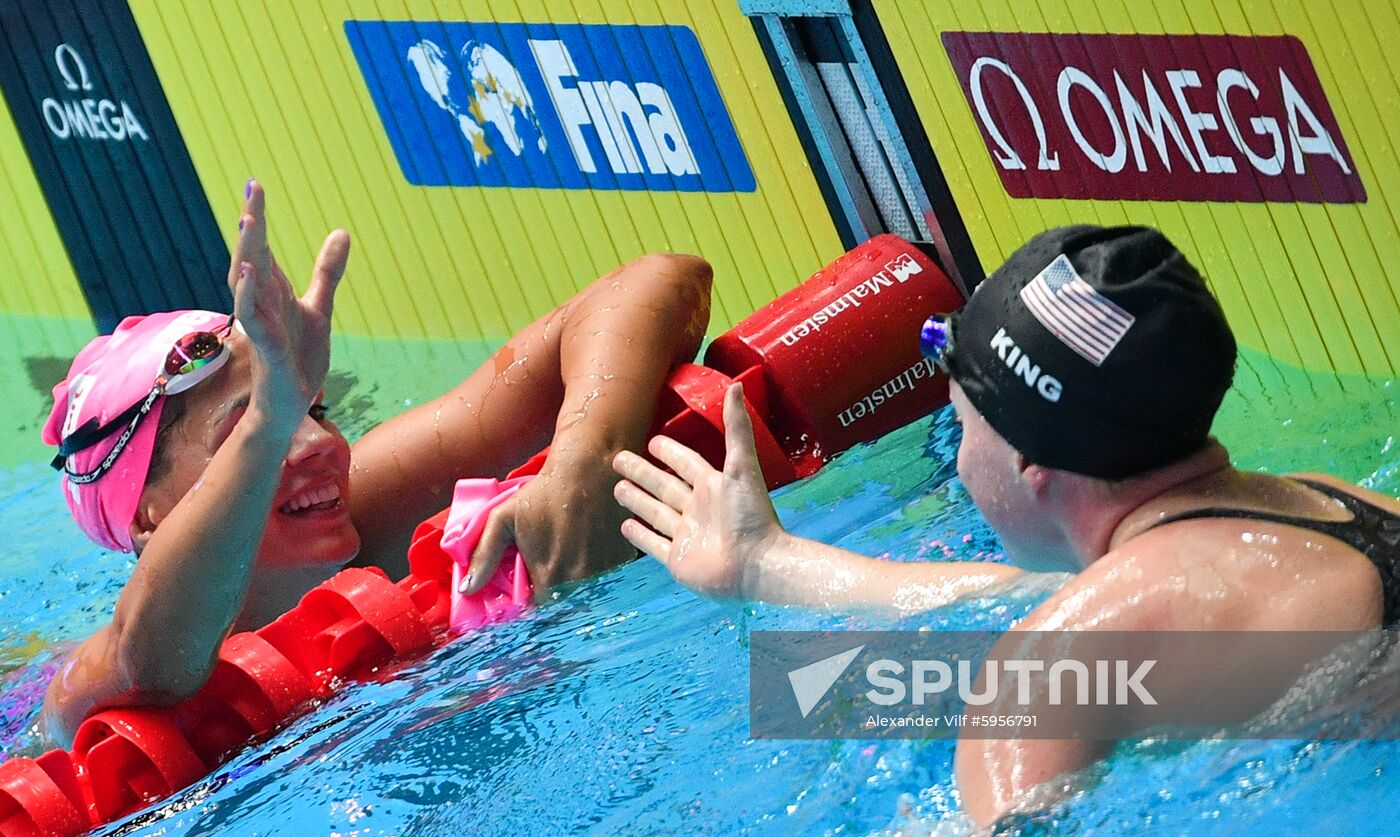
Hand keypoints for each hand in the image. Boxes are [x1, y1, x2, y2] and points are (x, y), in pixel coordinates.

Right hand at [229, 180, 348, 428]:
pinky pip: (253, 319)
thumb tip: (341, 232)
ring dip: (246, 252)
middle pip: (251, 256)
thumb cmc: (297, 358)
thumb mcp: (319, 308)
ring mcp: (260, 325)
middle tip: (253, 189)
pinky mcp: (266, 349)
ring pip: (246, 283)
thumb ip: (326, 272)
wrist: (289, 405)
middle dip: (251, 225)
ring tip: (248, 220)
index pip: (262, 248)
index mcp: (271, 293)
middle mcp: (261, 304)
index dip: (258, 218)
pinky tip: (251, 274)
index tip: (256, 184)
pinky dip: (250, 296)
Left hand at [462, 445, 635, 596]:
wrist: (590, 470)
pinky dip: (603, 576)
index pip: (542, 614)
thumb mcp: (503, 519)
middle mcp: (580, 581)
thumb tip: (467, 589)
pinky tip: (593, 555)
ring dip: (582, 591)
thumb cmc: (544, 493)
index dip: (536, 609)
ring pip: (592, 597)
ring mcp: (606, 572)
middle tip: (553, 583)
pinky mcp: (624, 560)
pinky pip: (612, 581)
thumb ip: (484, 556)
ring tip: (574, 567)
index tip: (533, 599)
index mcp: (550, 576)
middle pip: (568, 609)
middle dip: (560, 602)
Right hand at [610, 383, 784, 597]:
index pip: (686, 463)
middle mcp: (698, 508)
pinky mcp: (678, 560)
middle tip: (618, 458)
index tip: (653, 441)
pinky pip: (654, 544)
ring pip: (656, 513)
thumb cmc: (752, 516)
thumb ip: (737, 428)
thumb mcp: (742, 467)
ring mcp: (686, 535)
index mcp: (713, 486)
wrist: (757, 566)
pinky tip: (625, 525)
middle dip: (642, 473)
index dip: (671, 453)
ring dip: (638, 500)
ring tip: (616, 488)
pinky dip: (640, 536)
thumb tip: (735, 385)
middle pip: (664, 486)